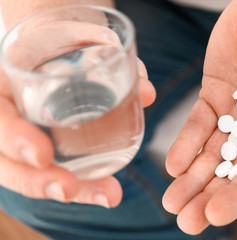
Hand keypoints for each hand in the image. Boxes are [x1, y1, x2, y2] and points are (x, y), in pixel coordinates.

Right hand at [0, 21, 154, 206]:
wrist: (50, 55)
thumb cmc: (56, 49)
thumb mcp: (71, 43)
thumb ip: (109, 63)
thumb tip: (146, 92)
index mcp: (2, 90)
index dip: (14, 140)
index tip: (42, 155)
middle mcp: (8, 118)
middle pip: (6, 163)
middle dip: (36, 180)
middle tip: (69, 189)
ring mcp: (23, 140)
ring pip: (34, 176)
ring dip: (73, 189)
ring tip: (108, 194)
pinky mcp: (46, 153)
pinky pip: (58, 174)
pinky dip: (83, 186)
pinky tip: (107, 191)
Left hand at [163, 0, 236, 233]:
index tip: (215, 212)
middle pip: (234, 172)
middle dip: (209, 197)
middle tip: (185, 221)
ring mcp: (235, 113)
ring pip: (212, 154)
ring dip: (192, 180)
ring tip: (171, 203)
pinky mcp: (214, 96)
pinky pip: (198, 125)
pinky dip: (185, 145)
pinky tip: (172, 164)